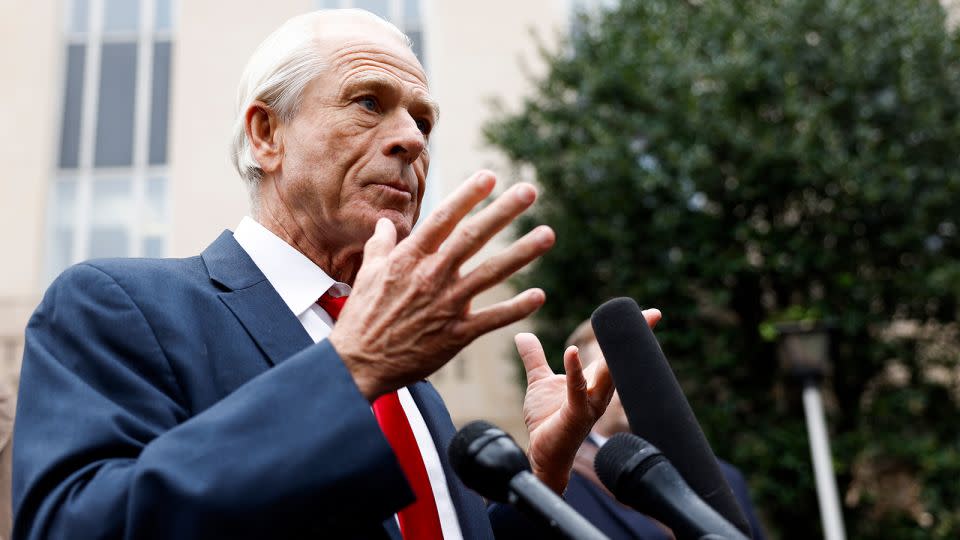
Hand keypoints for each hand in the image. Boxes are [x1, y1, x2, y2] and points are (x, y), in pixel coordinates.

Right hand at [329, 171, 554, 400]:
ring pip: (491, 272)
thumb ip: (381, 245)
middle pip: (474, 236)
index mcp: (410, 257)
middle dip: (503, 212)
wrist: (359, 363)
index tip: (489, 176)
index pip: (444, 217)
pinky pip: (493, 318)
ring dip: (522, 253)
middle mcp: (432, 275)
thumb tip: (386, 222)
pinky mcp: (457, 334)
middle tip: (529, 190)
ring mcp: (447, 304)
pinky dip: (516, 308)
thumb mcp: (367, 273)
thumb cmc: (362, 317)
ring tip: (547, 234)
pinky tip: (539, 295)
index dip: (468, 194)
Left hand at [516, 308, 661, 493]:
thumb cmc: (547, 420)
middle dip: (635, 338)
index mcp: (594, 381)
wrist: (543, 453)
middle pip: (620, 360)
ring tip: (617, 330)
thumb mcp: (540, 381)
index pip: (615, 352)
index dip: (631, 333)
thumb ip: (534, 357)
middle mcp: (599, 391)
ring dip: (613, 354)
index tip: (650, 312)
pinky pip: (577, 389)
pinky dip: (575, 370)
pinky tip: (572, 352)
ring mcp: (590, 404)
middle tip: (652, 315)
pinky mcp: (576, 414)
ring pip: (607, 375)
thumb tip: (521, 334)